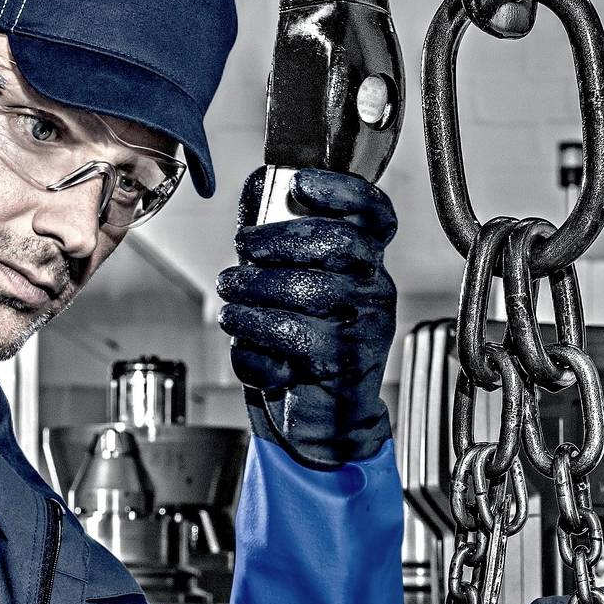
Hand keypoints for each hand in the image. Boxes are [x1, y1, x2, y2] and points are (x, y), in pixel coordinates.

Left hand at [218, 167, 397, 465]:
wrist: (326, 419)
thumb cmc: (307, 347)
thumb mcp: (297, 290)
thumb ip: (281, 242)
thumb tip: (257, 187)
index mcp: (367, 264)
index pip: (375, 214)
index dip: (341, 190)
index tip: (298, 184)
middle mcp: (374, 291)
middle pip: (337, 242)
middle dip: (278, 239)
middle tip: (241, 251)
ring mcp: (363, 329)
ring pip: (307, 291)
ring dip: (253, 293)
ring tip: (229, 302)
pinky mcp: (341, 367)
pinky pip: (290, 340)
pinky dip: (253, 342)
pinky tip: (244, 345)